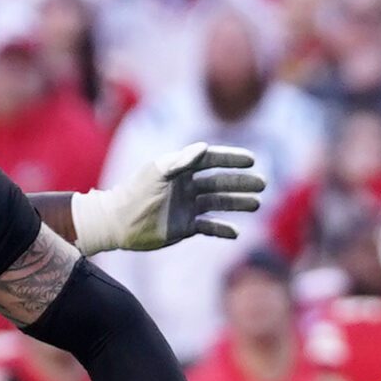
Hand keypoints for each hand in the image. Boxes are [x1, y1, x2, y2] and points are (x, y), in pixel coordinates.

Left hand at [69, 143, 266, 256]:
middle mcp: (187, 186)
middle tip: (262, 184)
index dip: (231, 159)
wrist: (117, 223)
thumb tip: (204, 148)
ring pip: (219, 203)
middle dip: (241, 182)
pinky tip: (236, 232)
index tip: (251, 160)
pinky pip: (209, 227)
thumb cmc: (134, 193)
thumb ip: (180, 161)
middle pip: (220, 182)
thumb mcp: (156, 173)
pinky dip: (223, 229)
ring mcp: (188, 206)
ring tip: (256, 204)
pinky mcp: (186, 226)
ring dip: (238, 203)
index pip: (210, 160)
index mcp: (180, 169)